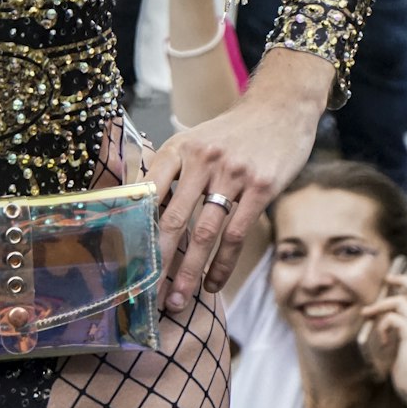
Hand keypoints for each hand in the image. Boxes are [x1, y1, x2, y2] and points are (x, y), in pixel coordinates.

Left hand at [146, 48, 330, 314]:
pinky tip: (213, 283)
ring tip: (179, 299)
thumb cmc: (231, 133)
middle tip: (149, 295)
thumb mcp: (195, 140)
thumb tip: (141, 212)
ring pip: (205, 233)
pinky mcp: (261, 187)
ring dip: (189, 272)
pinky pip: (236, 234)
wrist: (279, 108)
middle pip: (175, 220)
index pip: (149, 192)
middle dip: (160, 262)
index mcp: (180, 147)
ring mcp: (233, 173)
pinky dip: (223, 264)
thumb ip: (171, 172)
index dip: (136, 228)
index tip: (127, 260)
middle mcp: (203, 159)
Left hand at [360, 273, 406, 407]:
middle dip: (402, 279)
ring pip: (401, 301)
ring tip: (367, 315)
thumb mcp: (402, 344)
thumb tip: (382, 318)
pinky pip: (392, 318)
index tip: (392, 280)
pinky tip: (383, 342)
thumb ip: (397, 330)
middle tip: (386, 279)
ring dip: (380, 306)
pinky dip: (382, 326)